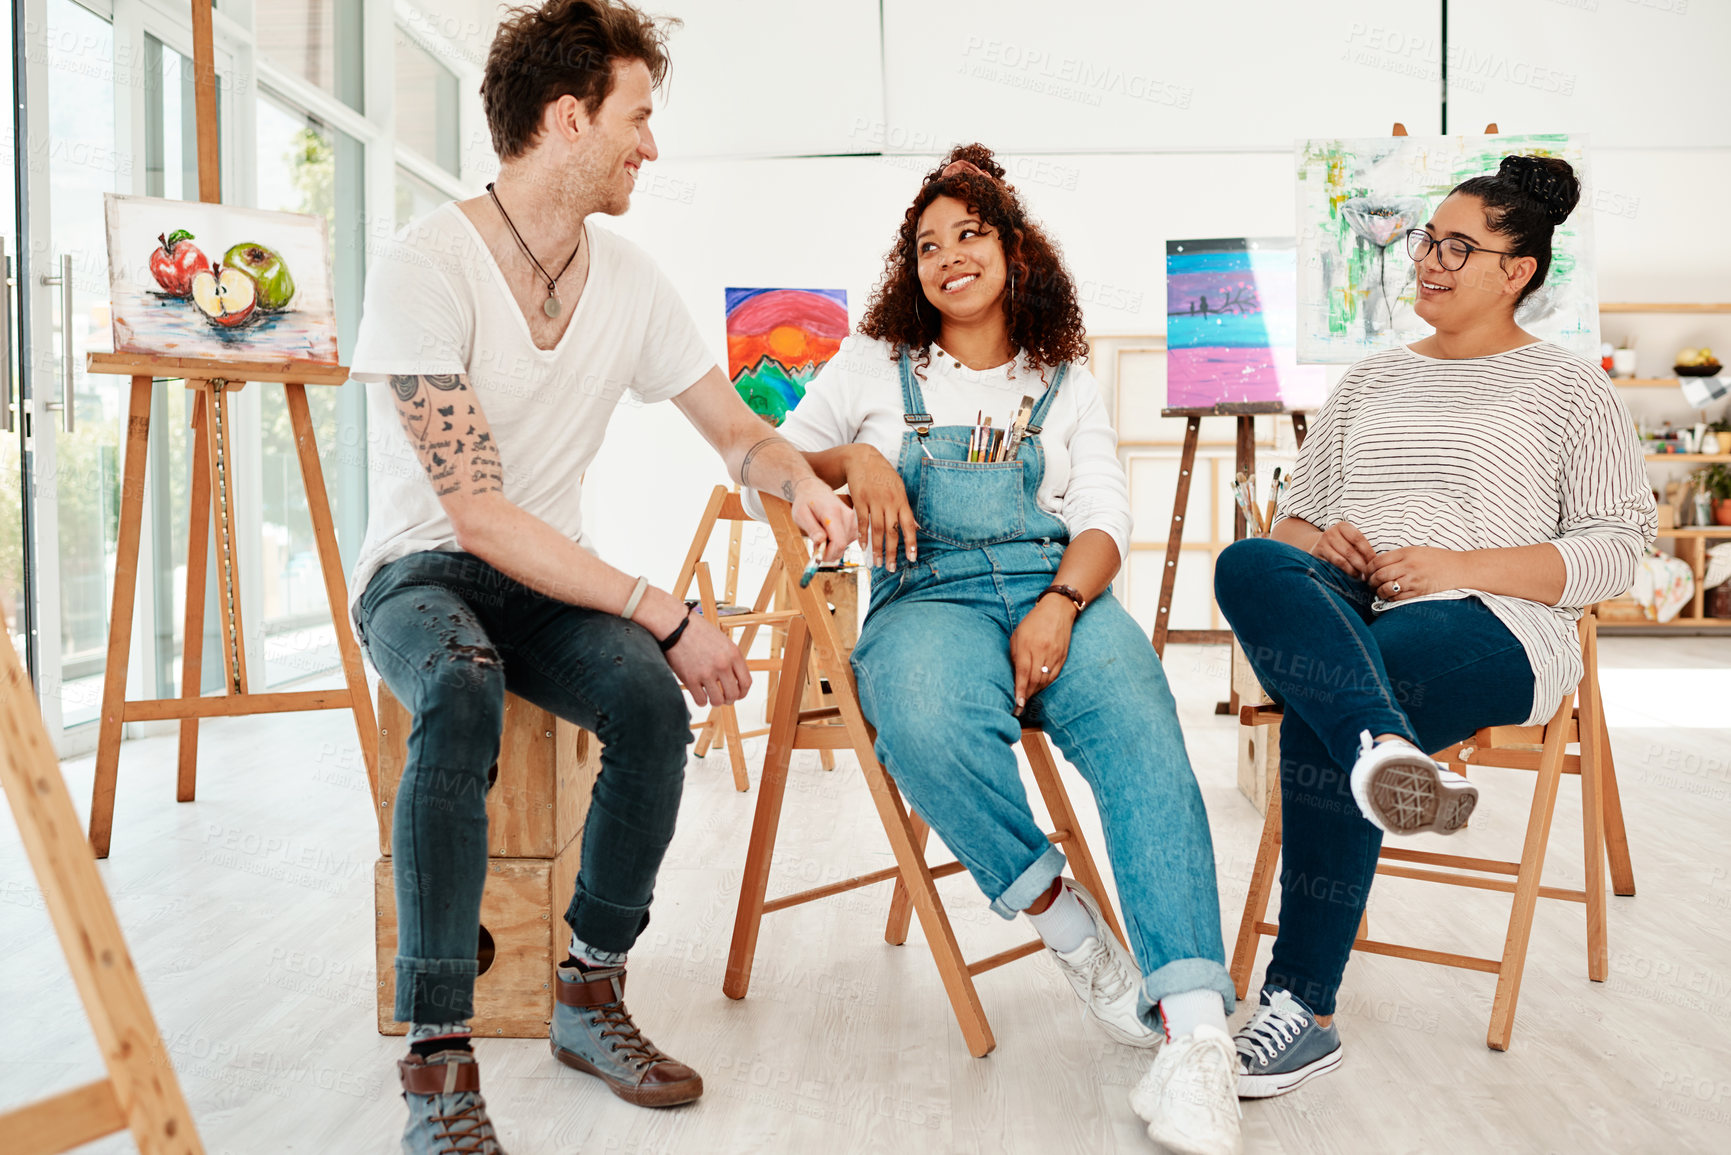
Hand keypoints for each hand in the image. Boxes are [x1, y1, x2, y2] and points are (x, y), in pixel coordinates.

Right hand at [660, 610, 750, 707]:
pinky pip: (701, 701)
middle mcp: (722, 664)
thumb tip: (735, 680)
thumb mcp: (722, 641)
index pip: (746, 682)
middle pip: (733, 694)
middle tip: (724, 698)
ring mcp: (706, 673)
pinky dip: (701, 700)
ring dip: (715, 701)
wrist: (675, 624)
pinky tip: (699, 694)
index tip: (738, 694)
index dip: (743, 692)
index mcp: (733, 654)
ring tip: (711, 696)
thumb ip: (730, 659)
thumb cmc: (697, 631)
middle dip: (729, 699)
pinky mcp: (690, 679)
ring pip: (717, 701)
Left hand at [790, 477, 856, 563]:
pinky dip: (837, 543)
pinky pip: (847, 541)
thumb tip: (821, 542)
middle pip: (842, 546)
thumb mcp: (801, 515)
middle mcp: (847, 516)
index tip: (817, 556)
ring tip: (820, 536)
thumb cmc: (805, 502)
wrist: (814, 489)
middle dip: (828, 552)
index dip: (828, 555)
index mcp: (833, 513)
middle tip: (815, 545)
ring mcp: (853, 520)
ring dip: (832, 547)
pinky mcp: (854, 524)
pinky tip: (828, 535)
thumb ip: (812, 529)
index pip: (838, 542)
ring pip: (845, 545)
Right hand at [845, 445, 918, 570]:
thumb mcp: (898, 488)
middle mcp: (889, 501)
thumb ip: (905, 508)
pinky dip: (862, 536)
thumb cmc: (883, 475)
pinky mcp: (859, 500)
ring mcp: (874, 501)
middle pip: (891, 531)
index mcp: (901, 500)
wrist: (862, 458)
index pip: (909, 525)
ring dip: (877, 548)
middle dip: (892, 552)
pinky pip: (862, 521)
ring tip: (877, 562)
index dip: (911, 543)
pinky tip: (863, 547)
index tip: (912, 558)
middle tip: (891, 568)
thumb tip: (915, 527)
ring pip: (876, 529)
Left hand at [1009, 596, 1075, 716]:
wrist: (1058, 610)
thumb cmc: (1033, 622)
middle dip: (1026, 695)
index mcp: (1028, 645)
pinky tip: (1038, 688)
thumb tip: (1014, 676)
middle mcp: (1042, 651)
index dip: (1020, 690)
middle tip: (1019, 706)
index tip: (1017, 704)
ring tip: (1027, 698)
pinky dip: (1045, 685)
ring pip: (1045, 680)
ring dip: (1035, 692)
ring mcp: (1055, 655)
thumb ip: (1015, 655)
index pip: (1023, 673)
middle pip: (1034, 680)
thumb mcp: (1017, 635)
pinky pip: (1054, 676)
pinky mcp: (1063, 657)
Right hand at [1311, 520, 1376, 579]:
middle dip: (1362, 564)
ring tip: (1361, 577)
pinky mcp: (1316, 554)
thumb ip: (1360, 547)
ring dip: (1353, 571)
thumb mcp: (1349, 540)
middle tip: (1369, 574)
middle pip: (1350, 551)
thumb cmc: (1341, 544)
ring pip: (1341, 560)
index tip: (1375, 563)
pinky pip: (1332, 566)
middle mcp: (1331, 533)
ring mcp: (1322, 543)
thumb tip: (1376, 561)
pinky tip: (1351, 577)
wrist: (1318, 546)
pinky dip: (1343, 573)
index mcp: (1342, 526)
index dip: (1368, 552)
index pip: (1358, 539)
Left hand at [1367, 546, 1466, 601]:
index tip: (1367, 572)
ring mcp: (1413, 580)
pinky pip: (1397, 598)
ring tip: (1378, 591)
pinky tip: (1389, 596)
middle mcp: (1408, 566)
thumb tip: (1377, 566)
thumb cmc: (1436, 559)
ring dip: (1378, 591)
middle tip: (1370, 583)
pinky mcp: (1418, 592)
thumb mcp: (1415, 551)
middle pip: (1379, 575)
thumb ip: (1397, 557)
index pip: (1378, 561)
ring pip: (1386, 588)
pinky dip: (1390, 598)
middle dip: (1371, 581)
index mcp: (1406, 553)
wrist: (1458, 568)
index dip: (1368, 568)